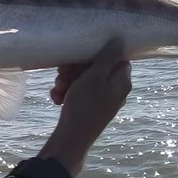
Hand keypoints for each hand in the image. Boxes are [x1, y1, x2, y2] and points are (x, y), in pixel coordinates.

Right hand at [40, 38, 131, 176]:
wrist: (72, 138)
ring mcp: (102, 101)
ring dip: (67, 81)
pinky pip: (78, 94)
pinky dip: (66, 93)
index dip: (97, 55)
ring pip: (84, 81)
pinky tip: (56, 98)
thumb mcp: (95, 76)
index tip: (80, 56)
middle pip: (97, 69)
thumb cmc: (85, 105)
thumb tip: (120, 39)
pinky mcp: (89, 109)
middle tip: (62, 72)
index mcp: (122, 82)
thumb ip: (108, 57)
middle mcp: (115, 91)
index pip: (116, 58)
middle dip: (76, 69)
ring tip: (57, 88)